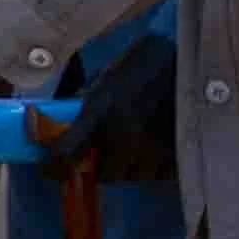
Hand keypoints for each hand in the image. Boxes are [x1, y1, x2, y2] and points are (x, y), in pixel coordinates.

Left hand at [41, 36, 179, 183]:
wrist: (190, 61)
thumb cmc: (142, 65)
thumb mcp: (106, 78)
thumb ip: (85, 103)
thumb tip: (60, 124)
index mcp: (101, 109)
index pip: (66, 152)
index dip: (53, 167)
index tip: (48, 171)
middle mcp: (124, 133)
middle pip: (105, 174)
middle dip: (104, 165)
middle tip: (108, 151)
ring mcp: (153, 147)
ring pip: (133, 177)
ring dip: (130, 167)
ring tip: (138, 144)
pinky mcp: (179, 155)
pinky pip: (159, 176)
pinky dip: (156, 167)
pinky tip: (159, 145)